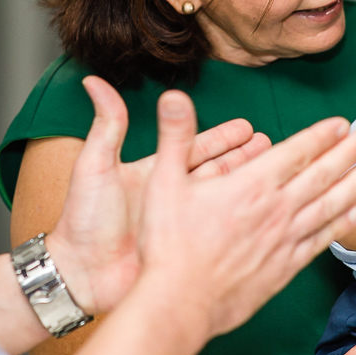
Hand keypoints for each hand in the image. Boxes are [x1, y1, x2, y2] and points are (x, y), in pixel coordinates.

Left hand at [48, 77, 271, 315]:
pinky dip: (241, 224)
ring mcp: (179, 226)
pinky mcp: (184, 251)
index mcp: (153, 174)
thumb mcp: (96, 165)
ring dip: (248, 187)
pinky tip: (263, 220)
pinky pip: (218, 234)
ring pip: (221, 201)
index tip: (247, 127)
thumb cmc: (83, 221)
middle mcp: (169, 198)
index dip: (222, 138)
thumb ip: (107, 124)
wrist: (79, 274)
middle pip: (216, 172)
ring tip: (276, 174)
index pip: (194, 149)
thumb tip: (94, 80)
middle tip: (272, 145)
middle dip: (245, 159)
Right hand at [139, 90, 355, 339]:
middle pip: (321, 175)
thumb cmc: (168, 244)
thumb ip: (174, 135)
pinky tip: (354, 216)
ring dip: (355, 186)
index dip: (320, 135)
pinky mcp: (285, 267)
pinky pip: (321, 241)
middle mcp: (276, 210)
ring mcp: (284, 240)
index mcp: (251, 185)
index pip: (295, 153)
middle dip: (347, 153)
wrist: (180, 303)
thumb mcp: (164, 182)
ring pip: (329, 207)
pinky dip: (340, 226)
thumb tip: (174, 95)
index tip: (340, 123)